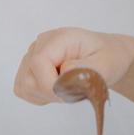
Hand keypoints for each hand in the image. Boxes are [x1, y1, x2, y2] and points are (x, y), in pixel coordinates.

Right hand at [14, 27, 133, 103]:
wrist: (109, 56)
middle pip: (28, 77)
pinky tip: (58, 89)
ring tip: (68, 89)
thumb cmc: (109, 57)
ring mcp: (32, 55)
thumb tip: (63, 71)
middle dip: (50, 93)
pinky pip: (24, 89)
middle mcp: (41, 44)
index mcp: (59, 38)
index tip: (67, 95)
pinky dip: (40, 96)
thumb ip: (86, 68)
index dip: (49, 85)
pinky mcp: (30, 67)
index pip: (38, 63)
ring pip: (24, 85)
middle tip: (73, 92)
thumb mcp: (107, 64)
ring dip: (45, 95)